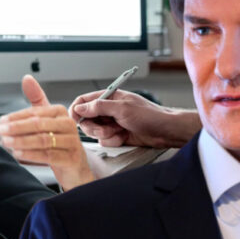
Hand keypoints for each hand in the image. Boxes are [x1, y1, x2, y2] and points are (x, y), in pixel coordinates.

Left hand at [0, 75, 94, 189]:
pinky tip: (19, 154)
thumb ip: (36, 99)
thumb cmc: (59, 141)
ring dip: (21, 141)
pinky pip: (48, 155)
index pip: (35, 112)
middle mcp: (68, 124)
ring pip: (42, 140)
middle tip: (1, 132)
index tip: (2, 122)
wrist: (75, 166)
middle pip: (38, 124)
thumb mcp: (47, 119)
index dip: (16, 117)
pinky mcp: (71, 157)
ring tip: (7, 143)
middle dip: (16, 128)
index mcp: (60, 112)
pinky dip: (31, 154)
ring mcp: (72, 141)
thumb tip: (27, 79)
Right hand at [71, 89, 200, 147]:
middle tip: (106, 128)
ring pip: (94, 132)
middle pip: (86, 119)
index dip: (76, 110)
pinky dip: (113, 141)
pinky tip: (124, 137)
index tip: (75, 119)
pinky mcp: (116, 135)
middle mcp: (108, 109)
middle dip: (94, 127)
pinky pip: (104, 141)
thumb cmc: (150, 115)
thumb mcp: (122, 108)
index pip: (84, 100)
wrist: (165, 132)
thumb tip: (80, 108)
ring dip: (105, 134)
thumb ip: (99, 107)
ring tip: (119, 131)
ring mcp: (111, 123)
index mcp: (109, 97)